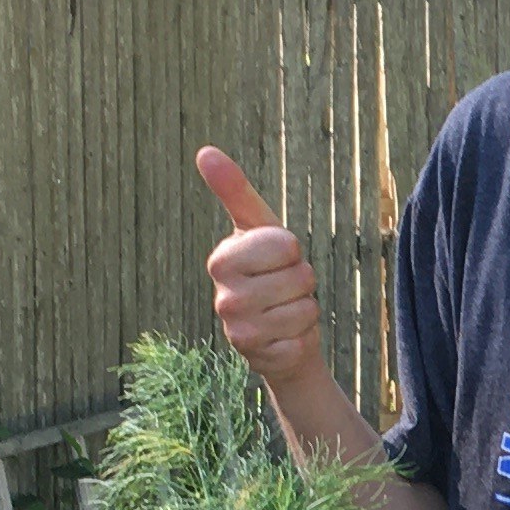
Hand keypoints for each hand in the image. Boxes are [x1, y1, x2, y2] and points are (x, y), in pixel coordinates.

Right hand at [195, 146, 324, 398]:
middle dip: (303, 280)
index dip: (291, 251)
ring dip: (305, 309)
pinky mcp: (259, 359)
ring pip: (305, 308)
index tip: (276, 259)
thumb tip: (204, 150)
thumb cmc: (269, 272)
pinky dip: (302, 338)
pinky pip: (303, 339)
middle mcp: (223, 297)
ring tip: (284, 311)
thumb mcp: (258, 228)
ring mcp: (238, 331)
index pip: (285, 244)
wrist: (276, 334)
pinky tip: (284, 338)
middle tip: (283, 288)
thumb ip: (234, 190)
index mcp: (221, 259)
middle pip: (300, 276)